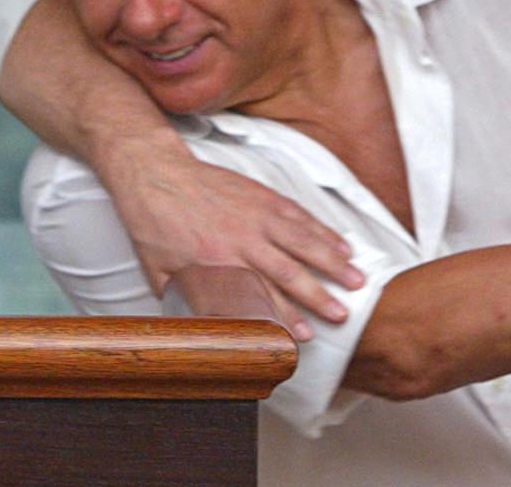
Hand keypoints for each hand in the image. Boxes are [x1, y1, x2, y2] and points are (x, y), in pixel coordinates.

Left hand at [106, 150, 361, 340]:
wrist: (154, 174)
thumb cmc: (154, 224)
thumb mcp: (160, 274)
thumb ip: (184, 302)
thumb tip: (198, 329)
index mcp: (219, 263)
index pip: (260, 296)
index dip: (285, 318)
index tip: (306, 336)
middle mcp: (244, 239)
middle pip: (291, 271)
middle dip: (319, 295)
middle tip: (343, 314)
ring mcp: (257, 214)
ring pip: (303, 240)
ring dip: (332, 262)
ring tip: (357, 280)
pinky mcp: (263, 195)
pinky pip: (300, 215)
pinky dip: (323, 230)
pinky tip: (342, 244)